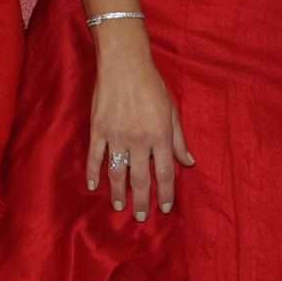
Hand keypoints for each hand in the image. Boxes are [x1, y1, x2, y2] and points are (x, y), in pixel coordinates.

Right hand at [86, 31, 193, 220]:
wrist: (124, 64)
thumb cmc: (152, 85)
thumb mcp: (172, 111)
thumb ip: (179, 139)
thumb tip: (188, 162)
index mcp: (160, 136)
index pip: (164, 173)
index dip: (165, 193)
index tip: (164, 208)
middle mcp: (139, 140)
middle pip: (140, 179)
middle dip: (142, 200)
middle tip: (141, 216)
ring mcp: (116, 136)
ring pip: (117, 172)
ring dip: (118, 192)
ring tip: (119, 206)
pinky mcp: (98, 130)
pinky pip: (95, 157)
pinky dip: (93, 173)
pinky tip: (93, 186)